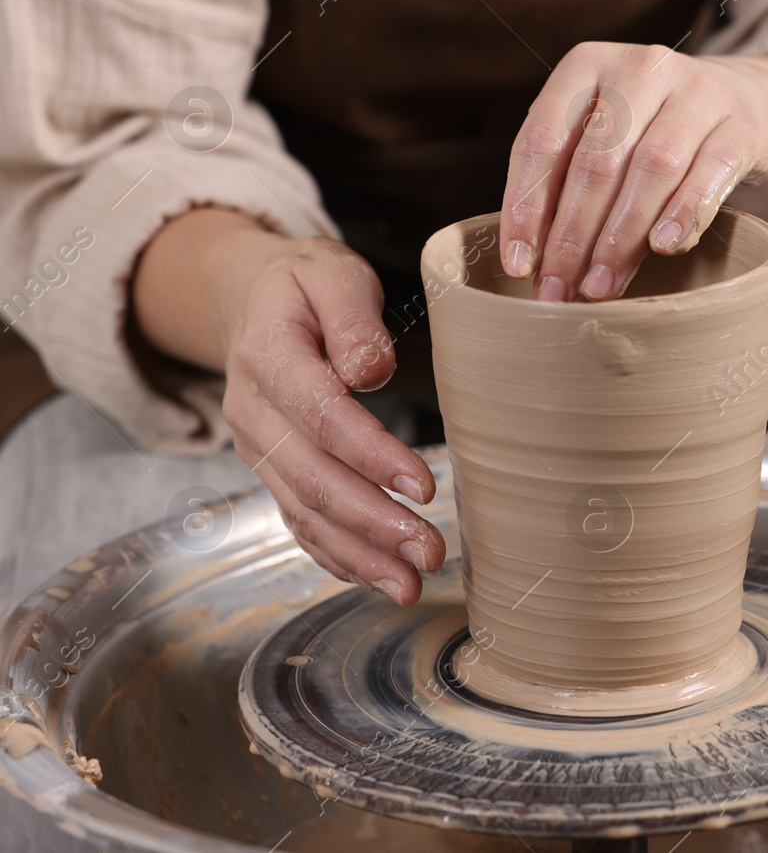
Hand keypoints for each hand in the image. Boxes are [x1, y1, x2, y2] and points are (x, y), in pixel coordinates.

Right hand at [134, 210, 445, 603]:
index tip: (424, 486)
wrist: (249, 298)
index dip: (372, 456)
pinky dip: (334, 556)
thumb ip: (353, 318)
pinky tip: (374, 578)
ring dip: (358, 554)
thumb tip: (372, 370)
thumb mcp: (330, 272)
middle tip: (429, 551)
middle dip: (372, 523)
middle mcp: (252, 413)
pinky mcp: (270, 470)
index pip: (322, 416)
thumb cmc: (304, 284)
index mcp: (267, 357)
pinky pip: (298, 521)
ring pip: (304, 512)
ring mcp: (256, 448)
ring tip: (410, 584)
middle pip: (313, 479)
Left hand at [498, 42, 767, 299]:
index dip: (526, 207)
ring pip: (651, 169)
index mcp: (588, 65)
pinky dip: (683, 214)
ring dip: (621, 237)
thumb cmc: (654, 129)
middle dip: (572, 236)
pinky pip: (708, 176)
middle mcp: (641, 68)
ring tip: (601, 286)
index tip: (518, 266)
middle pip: (597, 161)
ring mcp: (697, 92)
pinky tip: (662, 249)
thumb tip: (532, 261)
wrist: (747, 103)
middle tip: (559, 290)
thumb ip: (567, 179)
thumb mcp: (604, 133)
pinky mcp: (741, 125)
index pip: (542, 140)